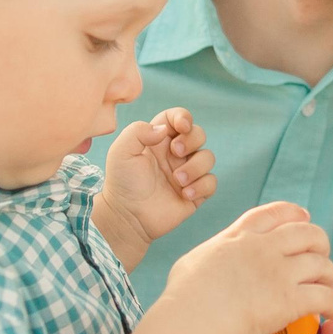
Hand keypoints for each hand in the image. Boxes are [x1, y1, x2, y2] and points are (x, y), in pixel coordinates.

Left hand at [96, 108, 215, 252]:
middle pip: (199, 134)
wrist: (127, 216)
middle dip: (192, 140)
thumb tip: (165, 129)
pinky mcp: (195, 193)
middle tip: (175, 153)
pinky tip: (184, 195)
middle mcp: (175, 154)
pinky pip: (211, 182)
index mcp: (158, 140)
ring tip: (178, 180)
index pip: (178, 118)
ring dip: (196, 167)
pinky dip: (201, 186)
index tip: (181, 127)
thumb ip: (138, 131)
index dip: (183, 117)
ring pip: (208, 157)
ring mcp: (187, 173)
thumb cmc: (122, 183)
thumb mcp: (121, 151)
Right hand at [165, 201, 332, 333]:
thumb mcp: (193, 263)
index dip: (293, 213)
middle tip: (320, 259)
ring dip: (329, 276)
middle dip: (319, 244)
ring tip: (327, 287)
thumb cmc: (184, 300)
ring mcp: (278, 272)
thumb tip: (217, 259)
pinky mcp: (290, 300)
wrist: (193, 321)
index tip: (304, 217)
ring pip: (321, 263)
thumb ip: (213, 256)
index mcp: (239, 237)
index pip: (273, 214)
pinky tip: (332, 312)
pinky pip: (325, 296)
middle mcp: (262, 248)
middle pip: (307, 233)